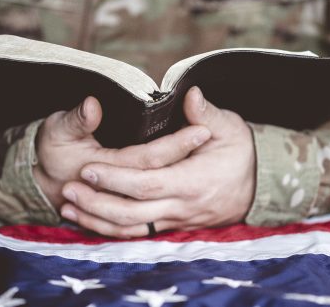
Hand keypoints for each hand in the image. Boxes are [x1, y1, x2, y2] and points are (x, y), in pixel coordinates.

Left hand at [60, 87, 256, 237]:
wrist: (261, 185)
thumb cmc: (242, 152)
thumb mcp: (231, 128)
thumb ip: (206, 114)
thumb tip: (190, 94)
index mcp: (194, 180)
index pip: (148, 183)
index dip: (117, 178)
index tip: (89, 167)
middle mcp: (184, 206)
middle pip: (134, 212)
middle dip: (98, 202)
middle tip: (68, 188)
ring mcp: (179, 221)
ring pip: (133, 229)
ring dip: (98, 220)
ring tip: (68, 206)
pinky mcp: (175, 227)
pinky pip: (140, 234)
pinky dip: (112, 230)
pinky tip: (90, 221)